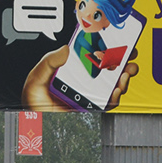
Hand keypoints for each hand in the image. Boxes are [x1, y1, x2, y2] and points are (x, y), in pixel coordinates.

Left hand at [22, 46, 138, 110]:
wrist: (33, 124)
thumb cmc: (33, 101)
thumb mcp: (36, 77)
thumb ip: (49, 62)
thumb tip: (65, 48)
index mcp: (71, 69)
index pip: (91, 54)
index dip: (105, 46)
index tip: (116, 38)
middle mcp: (83, 81)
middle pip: (108, 68)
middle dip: (122, 59)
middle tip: (129, 54)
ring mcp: (89, 94)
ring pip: (113, 83)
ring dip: (123, 76)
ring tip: (124, 72)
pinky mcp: (92, 108)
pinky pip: (109, 102)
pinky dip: (116, 95)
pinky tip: (116, 89)